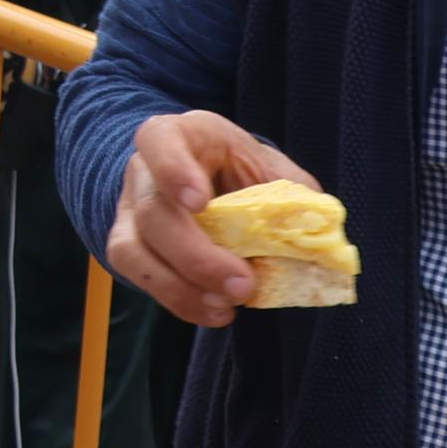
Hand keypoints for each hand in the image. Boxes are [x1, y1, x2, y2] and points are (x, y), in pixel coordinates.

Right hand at [106, 112, 316, 327]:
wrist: (196, 174)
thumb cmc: (233, 167)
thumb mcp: (263, 165)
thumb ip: (290, 194)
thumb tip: (320, 229)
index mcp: (178, 135)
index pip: (160, 141)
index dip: (174, 171)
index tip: (200, 202)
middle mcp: (142, 171)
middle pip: (154, 213)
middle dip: (197, 256)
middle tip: (241, 285)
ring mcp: (129, 210)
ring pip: (134, 250)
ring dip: (181, 287)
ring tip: (226, 307)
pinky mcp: (126, 245)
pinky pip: (140, 277)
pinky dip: (178, 301)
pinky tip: (213, 312)